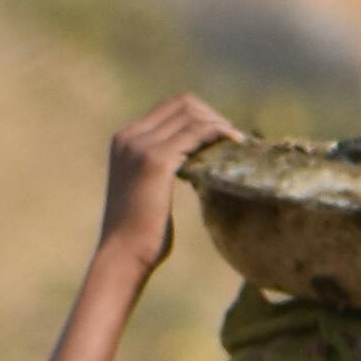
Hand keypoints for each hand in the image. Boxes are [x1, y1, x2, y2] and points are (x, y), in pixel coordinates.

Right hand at [99, 90, 233, 272]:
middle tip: (234, 139)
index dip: (200, 116)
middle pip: (182, 104)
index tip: (221, 135)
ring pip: (191, 115)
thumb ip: (162, 169)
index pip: (169, 108)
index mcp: (125, 139)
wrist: (123, 255)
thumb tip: (194, 164)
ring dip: (219, 124)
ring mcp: (141, 146)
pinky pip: (196, 133)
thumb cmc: (140, 234)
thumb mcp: (147, 190)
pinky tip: (234, 145)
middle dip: (212, 117)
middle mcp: (130, 136)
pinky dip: (218, 134)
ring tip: (238, 143)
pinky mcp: (156, 161)